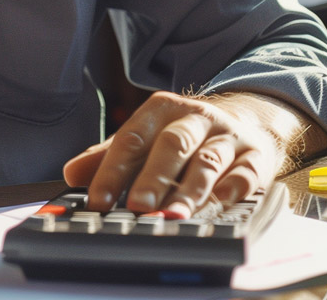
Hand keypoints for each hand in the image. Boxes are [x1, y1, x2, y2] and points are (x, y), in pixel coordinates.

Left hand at [61, 90, 326, 216]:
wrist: (246, 120)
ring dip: (190, 190)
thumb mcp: (145, 137)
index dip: (112, 171)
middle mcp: (195, 118)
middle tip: (138, 207)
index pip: (132, 139)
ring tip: (173, 215)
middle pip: (172, 145)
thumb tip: (72, 174)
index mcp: (162, 110)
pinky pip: (246, 170)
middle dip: (153, 178)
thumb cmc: (185, 136)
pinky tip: (221, 202)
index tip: (97, 200)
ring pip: (208, 160)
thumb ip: (109, 155)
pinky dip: (234, 187)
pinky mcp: (255, 155)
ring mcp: (227, 135)